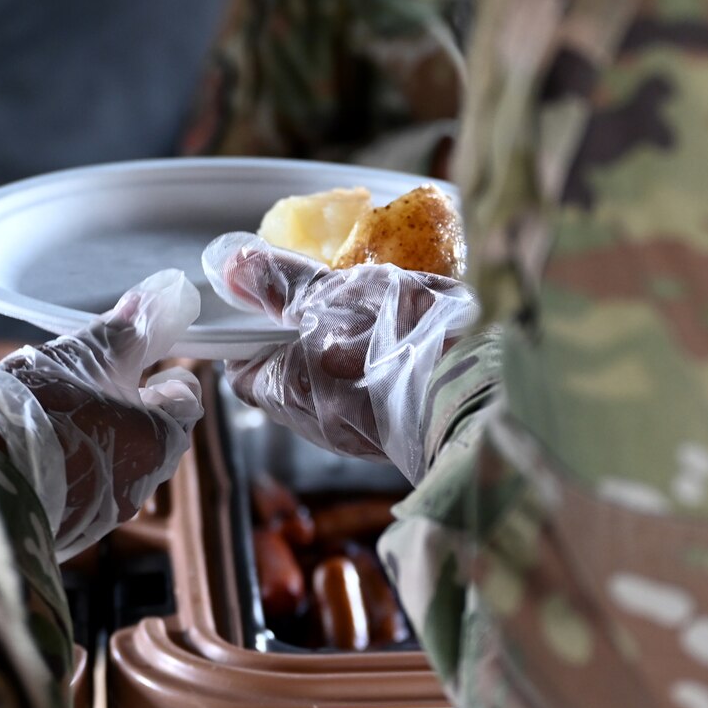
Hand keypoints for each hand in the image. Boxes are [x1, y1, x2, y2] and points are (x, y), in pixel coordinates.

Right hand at [0, 270, 203, 559]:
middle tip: (84, 383)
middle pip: (149, 432)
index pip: (184, 399)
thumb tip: (155, 298)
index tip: (133, 362)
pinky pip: (82, 486)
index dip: (162, 375)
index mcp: (161, 438)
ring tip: (52, 413)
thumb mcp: (83, 359)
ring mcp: (107, 511)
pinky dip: (69, 464)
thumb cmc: (39, 411)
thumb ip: (124, 332)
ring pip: (114, 459)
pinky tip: (36, 446)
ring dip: (94, 435)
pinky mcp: (72, 528)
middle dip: (123, 405)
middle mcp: (144, 482)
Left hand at [202, 233, 476, 482]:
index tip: (266, 312)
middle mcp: (315, 427)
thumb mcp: (331, 294)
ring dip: (343, 363)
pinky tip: (403, 353)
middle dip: (299, 347)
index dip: (248, 339)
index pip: (242, 371)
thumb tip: (231, 266)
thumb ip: (279, 281)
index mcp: (286, 390)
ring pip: (333, 397)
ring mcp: (360, 441)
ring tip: (371, 328)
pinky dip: (378, 380)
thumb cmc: (394, 338)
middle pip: (287, 384)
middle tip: (324, 310)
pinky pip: (374, 407)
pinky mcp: (400, 441)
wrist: (476, 387)